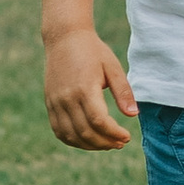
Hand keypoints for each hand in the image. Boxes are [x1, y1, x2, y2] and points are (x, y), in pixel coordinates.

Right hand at [45, 27, 138, 148]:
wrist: (65, 38)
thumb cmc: (93, 52)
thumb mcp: (113, 68)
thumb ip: (123, 92)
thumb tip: (133, 114)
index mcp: (85, 88)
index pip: (99, 121)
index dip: (114, 134)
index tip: (127, 137)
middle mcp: (67, 98)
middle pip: (85, 132)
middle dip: (105, 143)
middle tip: (120, 143)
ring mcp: (55, 102)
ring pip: (71, 135)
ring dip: (90, 145)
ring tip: (107, 144)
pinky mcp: (50, 104)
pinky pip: (59, 130)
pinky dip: (73, 140)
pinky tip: (88, 141)